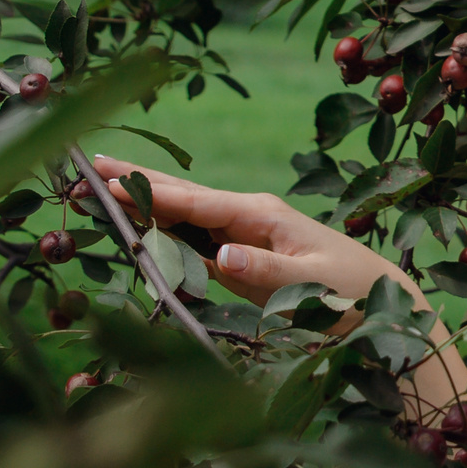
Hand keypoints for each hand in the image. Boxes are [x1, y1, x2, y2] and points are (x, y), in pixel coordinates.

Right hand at [89, 157, 401, 306]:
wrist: (382, 300)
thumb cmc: (352, 291)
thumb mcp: (313, 285)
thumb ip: (268, 273)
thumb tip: (221, 258)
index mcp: (260, 215)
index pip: (194, 201)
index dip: (149, 192)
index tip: (107, 180)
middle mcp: (246, 217)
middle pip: (180, 196)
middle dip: (133, 182)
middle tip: (84, 168)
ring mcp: (242, 234)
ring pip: (181, 213)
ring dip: (140, 201)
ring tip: (94, 188)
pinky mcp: (241, 255)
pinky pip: (192, 238)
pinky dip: (160, 227)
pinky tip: (133, 223)